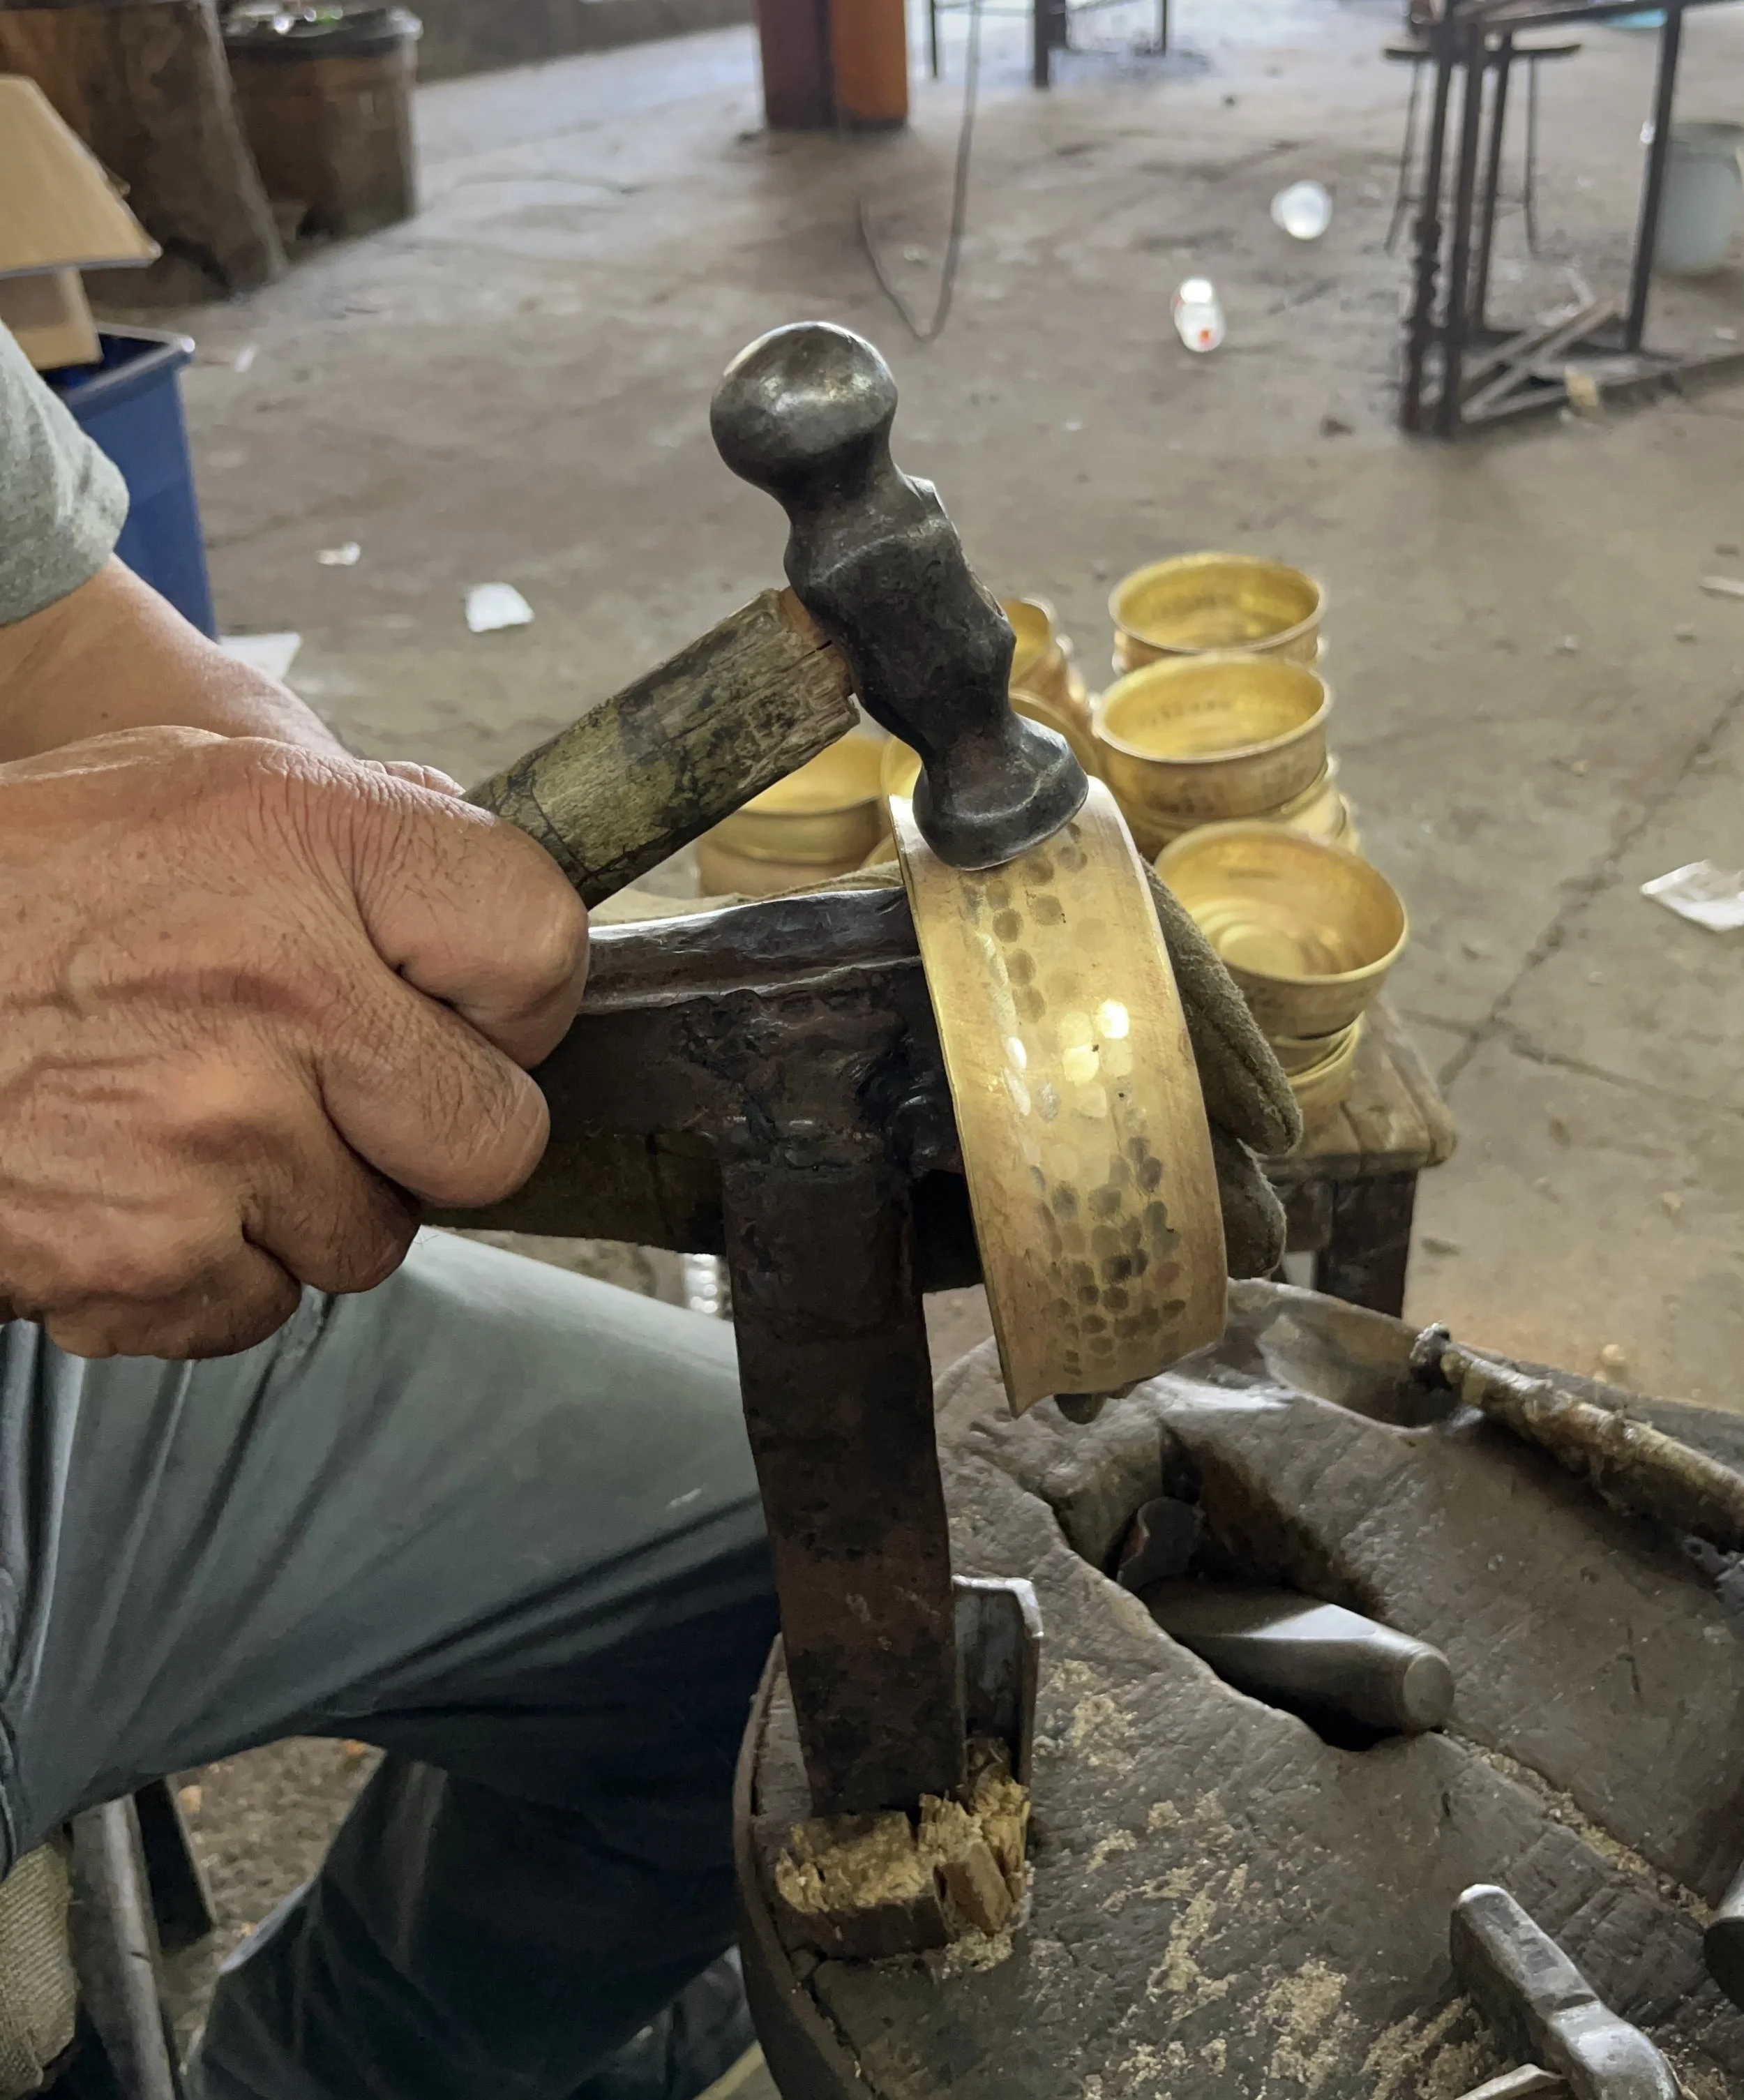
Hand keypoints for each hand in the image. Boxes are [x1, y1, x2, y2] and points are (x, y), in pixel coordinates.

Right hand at [0, 727, 588, 1358]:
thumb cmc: (12, 886)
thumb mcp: (184, 789)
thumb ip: (355, 828)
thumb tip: (491, 900)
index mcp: (303, 843)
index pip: (540, 943)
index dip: (520, 996)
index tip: (470, 1007)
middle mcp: (277, 992)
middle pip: (495, 1135)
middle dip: (432, 1128)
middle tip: (339, 1089)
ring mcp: (213, 1137)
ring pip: (375, 1236)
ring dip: (307, 1200)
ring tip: (192, 1121)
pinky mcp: (144, 1258)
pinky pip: (263, 1305)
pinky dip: (208, 1269)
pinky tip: (132, 1185)